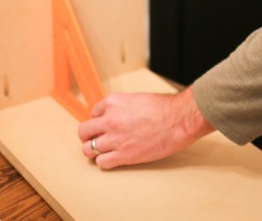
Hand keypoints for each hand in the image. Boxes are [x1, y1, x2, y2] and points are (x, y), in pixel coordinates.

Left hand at [77, 86, 213, 168]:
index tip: (104, 124)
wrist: (178, 120)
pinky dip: (104, 161)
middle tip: (94, 139)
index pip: (93, 113)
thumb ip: (122, 107)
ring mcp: (115, 139)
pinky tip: (112, 158)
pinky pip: (102, 162)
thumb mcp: (136, 99)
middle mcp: (109, 120)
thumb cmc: (164, 108)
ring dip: (93, 150)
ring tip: (101, 151)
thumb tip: (116, 115)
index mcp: (113, 102)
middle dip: (88, 135)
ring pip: (88, 149)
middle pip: (84, 131)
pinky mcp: (123, 155)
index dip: (99, 120)